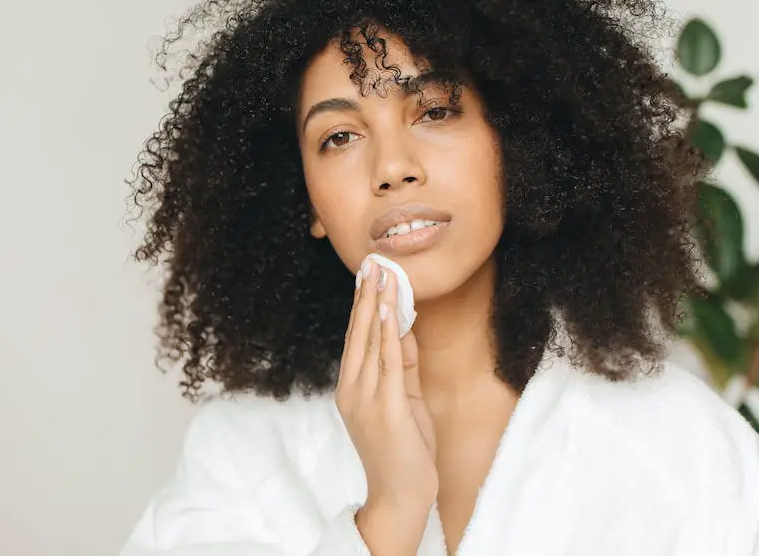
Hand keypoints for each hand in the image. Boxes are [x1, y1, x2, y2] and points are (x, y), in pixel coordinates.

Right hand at [336, 257, 437, 551]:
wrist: (401, 493)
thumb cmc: (403, 450)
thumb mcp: (404, 400)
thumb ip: (403, 366)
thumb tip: (406, 330)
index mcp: (352, 387)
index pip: (357, 337)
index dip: (363, 304)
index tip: (368, 276)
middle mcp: (353, 389)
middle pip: (360, 333)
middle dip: (367, 296)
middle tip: (372, 264)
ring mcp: (367, 398)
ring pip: (372, 341)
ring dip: (378, 306)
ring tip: (382, 276)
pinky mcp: (387, 408)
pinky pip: (389, 363)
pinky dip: (390, 334)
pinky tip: (390, 311)